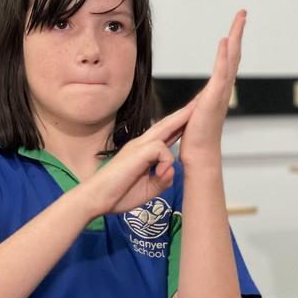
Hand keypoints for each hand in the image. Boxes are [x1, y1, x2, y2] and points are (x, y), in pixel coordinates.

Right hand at [77, 99, 196, 217]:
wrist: (97, 198)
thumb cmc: (118, 194)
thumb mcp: (148, 189)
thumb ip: (163, 179)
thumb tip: (173, 171)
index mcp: (143, 152)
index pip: (166, 135)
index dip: (179, 125)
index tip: (192, 117)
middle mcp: (142, 144)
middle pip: (167, 123)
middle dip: (185, 111)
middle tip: (201, 100)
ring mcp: (139, 145)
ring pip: (166, 127)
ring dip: (183, 118)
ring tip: (198, 106)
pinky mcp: (138, 151)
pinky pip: (162, 150)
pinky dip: (165, 163)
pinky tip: (160, 174)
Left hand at [179, 10, 245, 168]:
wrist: (199, 154)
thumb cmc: (197, 139)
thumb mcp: (196, 114)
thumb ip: (201, 104)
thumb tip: (201, 101)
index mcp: (218, 90)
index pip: (227, 60)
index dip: (232, 42)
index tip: (235, 26)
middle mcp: (223, 88)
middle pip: (234, 54)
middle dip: (238, 32)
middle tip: (243, 13)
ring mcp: (220, 92)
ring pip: (232, 59)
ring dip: (236, 37)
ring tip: (239, 19)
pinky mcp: (214, 98)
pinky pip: (221, 73)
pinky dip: (224, 56)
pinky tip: (225, 41)